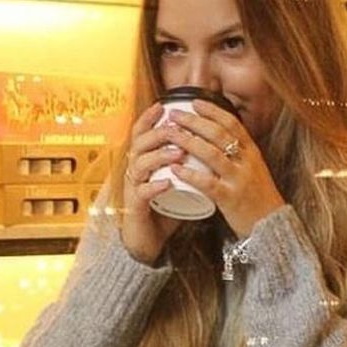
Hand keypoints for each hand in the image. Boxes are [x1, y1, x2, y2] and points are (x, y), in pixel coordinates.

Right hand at [119, 102, 183, 264]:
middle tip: (176, 129)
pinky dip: (153, 186)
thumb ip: (187, 163)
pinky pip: (141, 193)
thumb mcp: (176, 180)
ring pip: (139, 165)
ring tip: (177, 153)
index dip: (149, 118)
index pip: (141, 133)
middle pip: (138, 144)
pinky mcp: (135, 208)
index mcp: (143, 161)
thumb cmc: (164, 208)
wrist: (149, 240)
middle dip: (157, 133)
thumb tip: (213, 143)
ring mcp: (133, 189)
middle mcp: (134, 172)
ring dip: (158, 156)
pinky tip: (167, 183)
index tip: (164, 105)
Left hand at [162, 99, 285, 238]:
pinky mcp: (230, 198)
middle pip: (218, 134)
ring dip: (187, 141)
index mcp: (252, 151)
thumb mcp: (253, 168)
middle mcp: (246, 161)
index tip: (194, 102)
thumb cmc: (257, 196)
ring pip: (211, 154)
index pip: (232, 123)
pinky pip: (208, 183)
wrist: (272, 225)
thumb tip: (215, 135)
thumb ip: (237, 152)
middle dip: (193, 121)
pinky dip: (190, 174)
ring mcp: (239, 179)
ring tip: (169, 134)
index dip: (212, 111)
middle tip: (173, 115)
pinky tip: (175, 168)